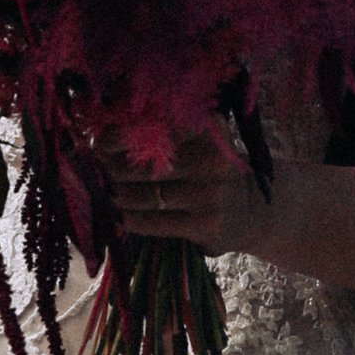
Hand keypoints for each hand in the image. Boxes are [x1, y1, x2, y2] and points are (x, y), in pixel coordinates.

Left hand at [100, 133, 278, 257]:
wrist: (256, 211)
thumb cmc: (213, 171)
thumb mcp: (201, 142)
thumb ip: (164, 135)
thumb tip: (103, 137)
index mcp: (209, 129)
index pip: (153, 129)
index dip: (118, 137)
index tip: (98, 142)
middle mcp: (211, 159)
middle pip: (142, 165)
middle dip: (112, 168)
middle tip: (99, 170)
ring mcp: (209, 195)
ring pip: (142, 195)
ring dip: (117, 195)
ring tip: (109, 192)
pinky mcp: (204, 225)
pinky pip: (152, 222)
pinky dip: (130, 218)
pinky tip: (123, 215)